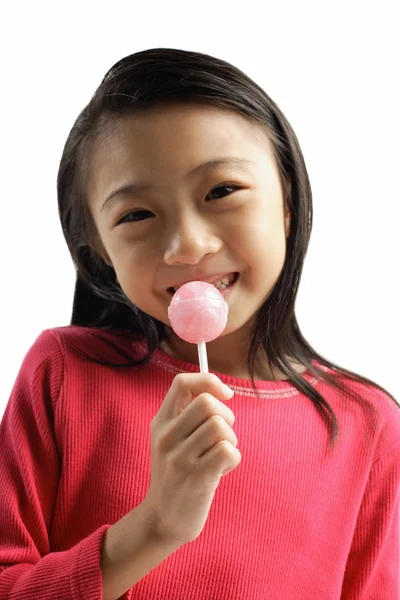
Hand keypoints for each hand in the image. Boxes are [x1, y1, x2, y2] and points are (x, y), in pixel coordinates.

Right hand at [143, 373, 240, 545]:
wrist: (163, 519)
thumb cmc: (177, 474)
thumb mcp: (171, 440)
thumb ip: (188, 415)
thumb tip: (221, 391)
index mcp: (160, 422)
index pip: (182, 383)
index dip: (208, 381)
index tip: (224, 395)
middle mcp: (166, 437)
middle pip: (207, 403)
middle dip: (226, 415)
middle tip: (223, 435)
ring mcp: (180, 458)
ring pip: (221, 427)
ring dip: (230, 441)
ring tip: (219, 457)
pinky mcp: (197, 478)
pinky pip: (229, 451)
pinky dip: (233, 460)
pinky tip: (221, 471)